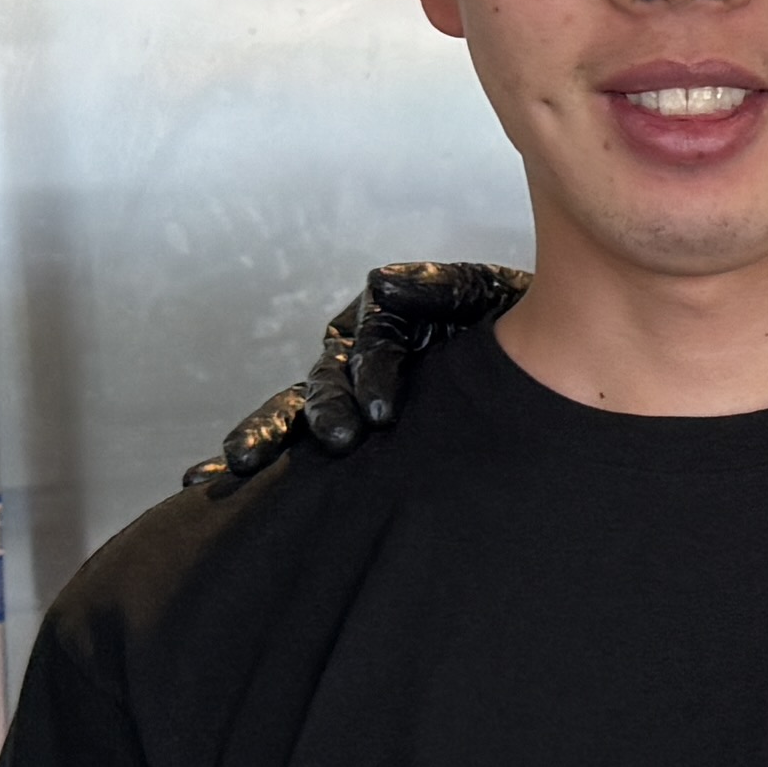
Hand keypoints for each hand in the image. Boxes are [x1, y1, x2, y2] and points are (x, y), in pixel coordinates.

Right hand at [185, 262, 529, 499]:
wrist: (551, 356)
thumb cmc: (509, 317)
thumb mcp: (479, 295)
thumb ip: (433, 288)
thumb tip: (379, 283)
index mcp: (381, 327)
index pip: (361, 354)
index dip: (367, 382)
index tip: (381, 418)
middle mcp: (356, 361)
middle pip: (315, 389)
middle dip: (295, 418)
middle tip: (300, 449)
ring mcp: (353, 395)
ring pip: (299, 414)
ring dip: (268, 435)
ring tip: (237, 464)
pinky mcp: (361, 426)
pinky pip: (304, 447)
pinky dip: (267, 466)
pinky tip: (215, 483)